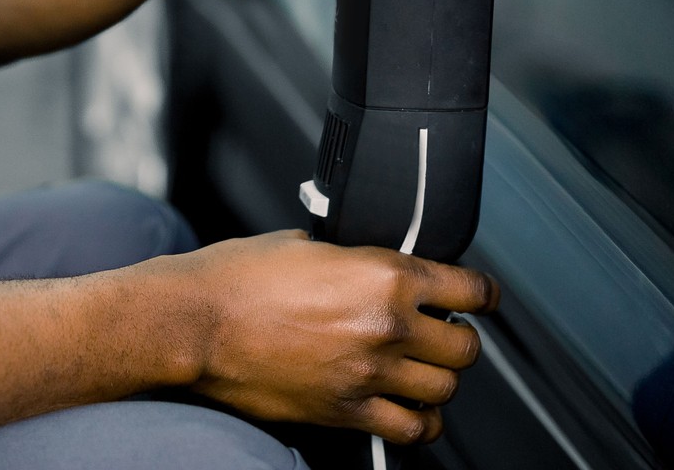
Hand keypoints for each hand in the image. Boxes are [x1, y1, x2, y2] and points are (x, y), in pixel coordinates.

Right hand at [171, 230, 500, 444]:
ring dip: (438, 380)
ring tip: (420, 370)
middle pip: (465, 348)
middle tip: (439, 333)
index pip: (469, 290)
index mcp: (383, 274)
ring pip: (444, 390)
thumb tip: (365, 264)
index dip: (481, 294)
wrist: (193, 323)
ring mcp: (370, 374)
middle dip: (457, 339)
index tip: (479, 299)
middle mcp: (387, 326)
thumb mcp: (302, 244)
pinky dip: (417, 422)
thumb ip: (350, 257)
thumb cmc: (233, 278)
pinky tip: (405, 408)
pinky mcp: (346, 412)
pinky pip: (411, 429)